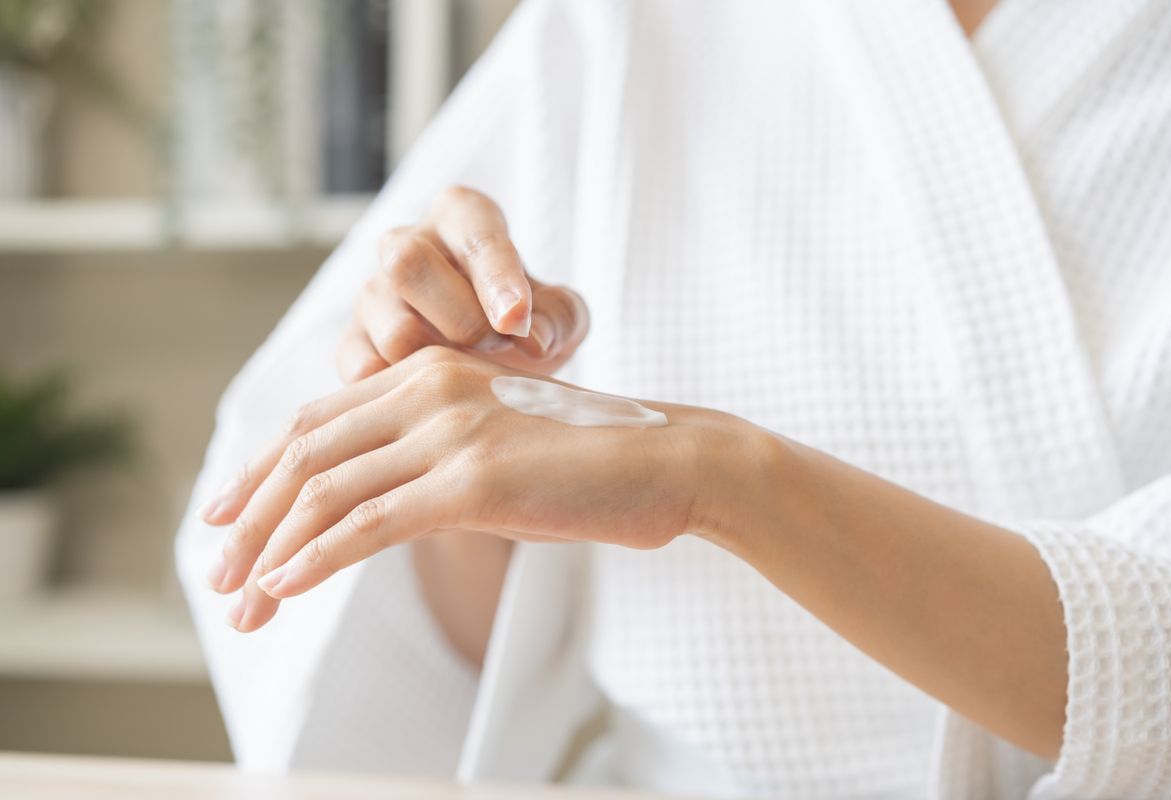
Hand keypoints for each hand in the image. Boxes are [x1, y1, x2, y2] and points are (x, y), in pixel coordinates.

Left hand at [200, 346, 753, 632]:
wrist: (671, 459)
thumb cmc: (589, 460)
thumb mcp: (497, 441)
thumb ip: (435, 455)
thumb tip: (379, 505)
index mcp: (432, 374)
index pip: (318, 422)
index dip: (260, 471)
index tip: (224, 515)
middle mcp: (430, 391)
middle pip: (305, 453)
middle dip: (249, 517)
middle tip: (217, 571)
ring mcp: (451, 431)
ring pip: (327, 491)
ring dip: (270, 550)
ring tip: (240, 600)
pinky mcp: (474, 481)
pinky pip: (370, 523)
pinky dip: (316, 558)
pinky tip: (284, 586)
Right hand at [338, 186, 588, 382]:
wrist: (494, 364)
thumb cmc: (527, 322)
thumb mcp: (561, 314)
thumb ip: (559, 316)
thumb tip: (535, 339)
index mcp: (463, 218)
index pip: (473, 232)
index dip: (496, 277)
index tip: (517, 321)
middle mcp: (407, 244)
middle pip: (407, 262)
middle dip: (460, 317)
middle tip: (499, 347)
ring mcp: (373, 296)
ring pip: (391, 325)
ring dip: (437, 362)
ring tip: (474, 377)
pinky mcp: (352, 344)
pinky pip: (362, 370)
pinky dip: (400, 392)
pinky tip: (432, 402)